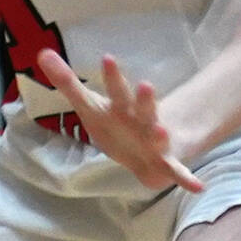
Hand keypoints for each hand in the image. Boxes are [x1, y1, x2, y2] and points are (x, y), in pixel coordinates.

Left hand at [34, 48, 202, 192]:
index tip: (108, 58)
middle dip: (143, 98)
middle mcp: (141, 120)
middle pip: (141, 107)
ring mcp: (155, 141)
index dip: (111, 76)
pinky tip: (198, 187)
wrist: (144, 150)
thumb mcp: (88, 105)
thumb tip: (42, 53)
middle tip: (145, 85)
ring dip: (159, 133)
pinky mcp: (164, 164)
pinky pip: (177, 172)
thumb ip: (67, 81)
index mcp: (121, 106)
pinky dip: (186, 179)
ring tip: (161, 129)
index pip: (114, 89)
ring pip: (158, 136)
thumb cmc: (113, 123)